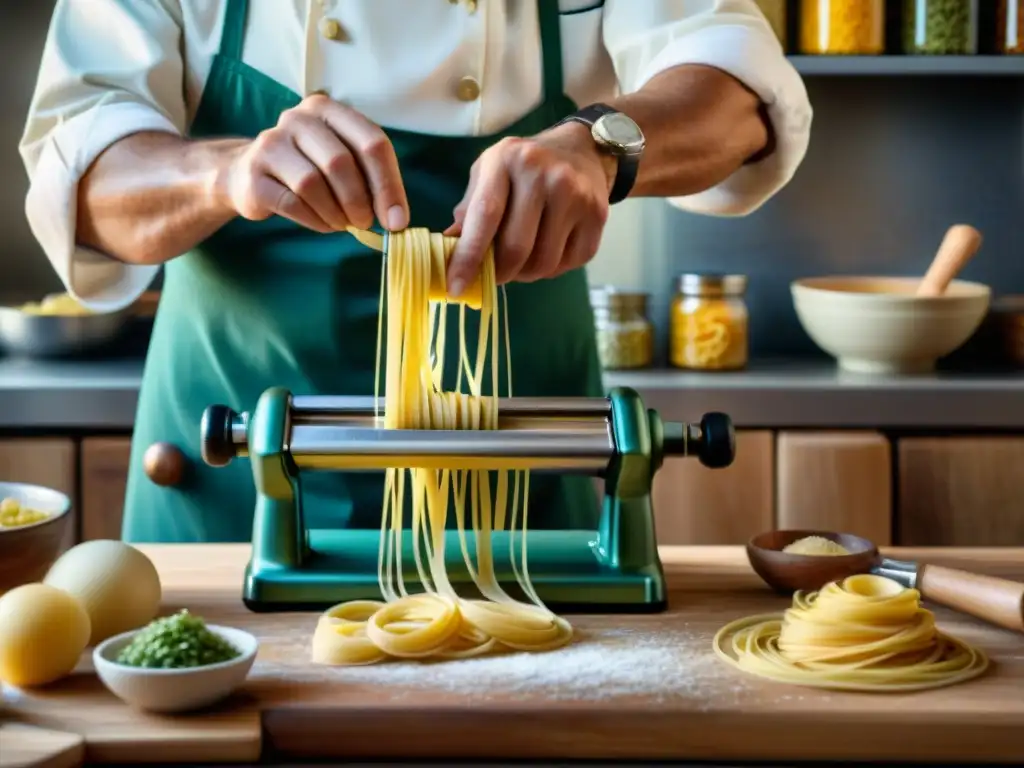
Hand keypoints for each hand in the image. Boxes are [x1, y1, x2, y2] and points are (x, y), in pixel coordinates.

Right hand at [218, 93, 408, 232]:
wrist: (249, 173)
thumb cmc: (309, 168)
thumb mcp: (343, 162)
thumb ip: (370, 181)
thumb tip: (396, 220)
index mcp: (328, 110)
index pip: (372, 142)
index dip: (389, 185)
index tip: (397, 220)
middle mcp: (297, 118)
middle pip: (340, 162)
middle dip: (359, 201)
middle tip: (365, 223)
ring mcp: (271, 142)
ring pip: (313, 183)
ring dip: (335, 213)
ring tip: (342, 223)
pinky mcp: (254, 173)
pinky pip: (292, 202)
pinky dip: (315, 220)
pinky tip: (322, 223)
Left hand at [444, 123, 615, 294]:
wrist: (582, 150)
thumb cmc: (524, 166)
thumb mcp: (489, 173)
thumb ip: (468, 210)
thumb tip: (448, 251)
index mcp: (507, 160)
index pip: (485, 217)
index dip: (468, 257)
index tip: (456, 287)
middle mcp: (543, 174)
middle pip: (516, 249)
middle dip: (500, 274)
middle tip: (494, 276)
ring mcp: (575, 195)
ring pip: (543, 263)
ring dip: (526, 274)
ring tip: (521, 260)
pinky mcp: (597, 215)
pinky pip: (568, 264)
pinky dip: (552, 269)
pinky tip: (547, 250)